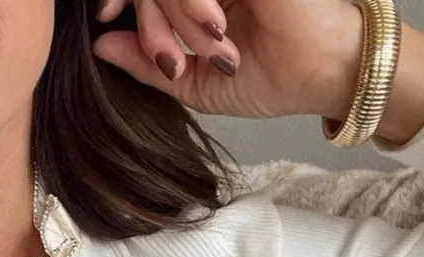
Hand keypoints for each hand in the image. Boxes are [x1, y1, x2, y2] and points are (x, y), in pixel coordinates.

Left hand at [93, 0, 365, 120]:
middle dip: (147, 19)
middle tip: (170, 58)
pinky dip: (191, 4)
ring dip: (171, 18)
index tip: (103, 17)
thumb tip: (100, 44)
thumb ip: (147, 62)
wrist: (322, 73)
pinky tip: (217, 27)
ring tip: (203, 52)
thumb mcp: (195, 81)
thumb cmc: (274, 77)